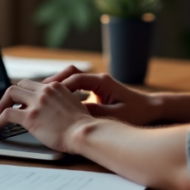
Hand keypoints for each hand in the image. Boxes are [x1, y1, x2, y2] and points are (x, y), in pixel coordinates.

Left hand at [0, 79, 91, 152]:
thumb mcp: (75, 105)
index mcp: (55, 87)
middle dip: (10, 97)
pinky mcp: (30, 117)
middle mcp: (44, 91)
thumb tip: (56, 110)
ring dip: (1, 105)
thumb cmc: (83, 125)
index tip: (20, 102)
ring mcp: (36, 103)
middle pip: (19, 85)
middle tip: (5, 108)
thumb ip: (62, 102)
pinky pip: (6, 115)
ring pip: (9, 94)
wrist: (84, 132)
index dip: (24, 93)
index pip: (33, 84)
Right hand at [42, 66, 161, 125]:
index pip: (76, 79)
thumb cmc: (137, 112)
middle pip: (70, 73)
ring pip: (71, 78)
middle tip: (38, 92)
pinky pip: (76, 85)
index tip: (47, 95)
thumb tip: (76, 113)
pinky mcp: (96, 90)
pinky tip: (56, 101)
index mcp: (103, 82)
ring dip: (57, 85)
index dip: (60, 86)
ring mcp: (97, 83)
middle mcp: (98, 79)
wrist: (150, 109)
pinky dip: (64, 90)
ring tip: (43, 96)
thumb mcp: (117, 115)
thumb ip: (96, 113)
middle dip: (53, 82)